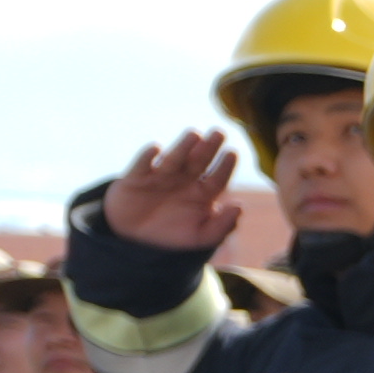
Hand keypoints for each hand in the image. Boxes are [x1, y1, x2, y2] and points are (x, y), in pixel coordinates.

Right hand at [103, 133, 240, 252]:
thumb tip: (239, 206)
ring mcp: (160, 176)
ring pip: (174, 159)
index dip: (225, 167)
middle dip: (209, 147)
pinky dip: (147, 157)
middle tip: (219, 132)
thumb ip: (223, 225)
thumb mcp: (200, 237)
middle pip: (199, 162)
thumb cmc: (171, 235)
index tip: (232, 154)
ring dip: (183, 147)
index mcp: (202, 193)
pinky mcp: (136, 178)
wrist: (134, 240)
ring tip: (194, 135)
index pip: (218, 178)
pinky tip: (156, 148)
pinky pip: (142, 165)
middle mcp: (183, 180)